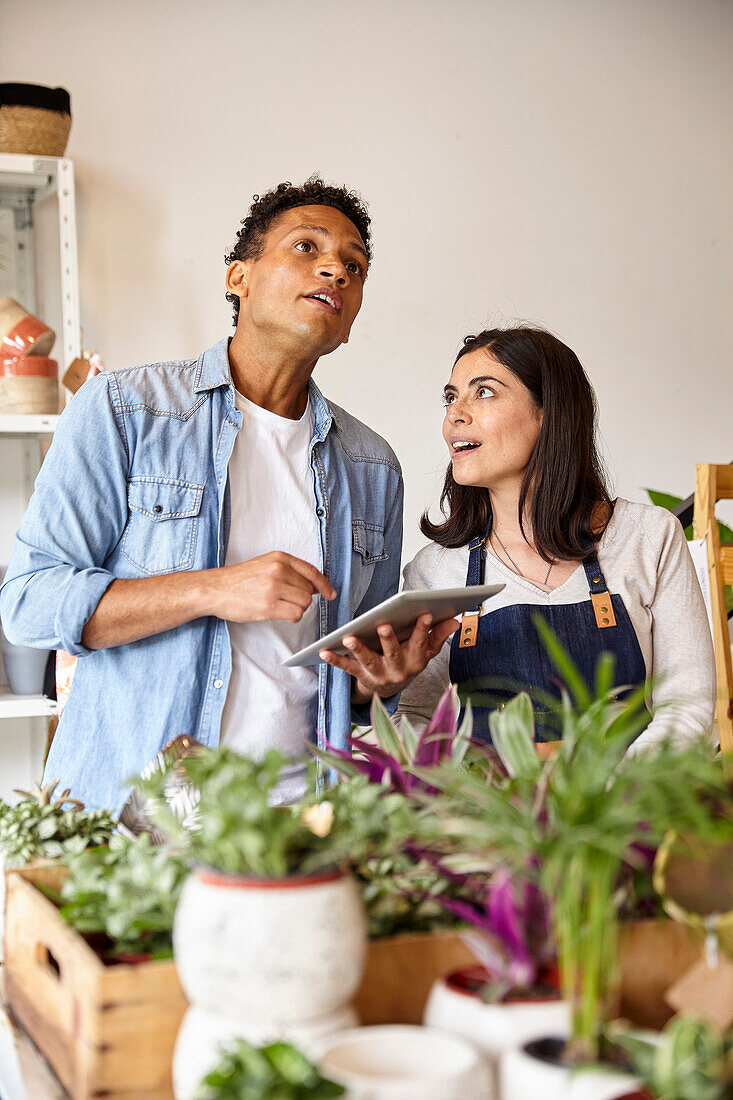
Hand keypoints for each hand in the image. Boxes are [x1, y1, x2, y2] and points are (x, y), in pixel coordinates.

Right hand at [208, 551, 334, 622]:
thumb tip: (314, 586)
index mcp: (280, 558)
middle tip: (286, 600)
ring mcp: (274, 588)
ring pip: (304, 603)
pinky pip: (296, 614)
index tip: (330, 593)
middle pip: (308, 590)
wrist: (216, 589)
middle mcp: (279, 570)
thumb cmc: (239, 580)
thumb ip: (289, 571)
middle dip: (302, 598)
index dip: (324, 585)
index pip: (311, 571)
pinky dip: (292, 617)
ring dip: (296, 608)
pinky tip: (278, 612)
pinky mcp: (269, 605)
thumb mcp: (265, 564)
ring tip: (279, 606)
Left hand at [319, 614, 458, 701]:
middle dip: (389, 640)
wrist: (388, 689)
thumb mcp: (426, 651)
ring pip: (368, 662)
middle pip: (394, 654)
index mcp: (416, 661)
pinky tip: (323, 650)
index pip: (421, 644)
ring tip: (348, 637)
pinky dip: (335, 660)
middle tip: (383, 625)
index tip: (426, 614)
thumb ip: (438, 635)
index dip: (424, 630)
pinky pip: (347, 668)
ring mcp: (378, 675)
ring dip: (358, 649)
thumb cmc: (408, 661)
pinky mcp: (361, 676)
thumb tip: (454, 620)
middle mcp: (398, 671)